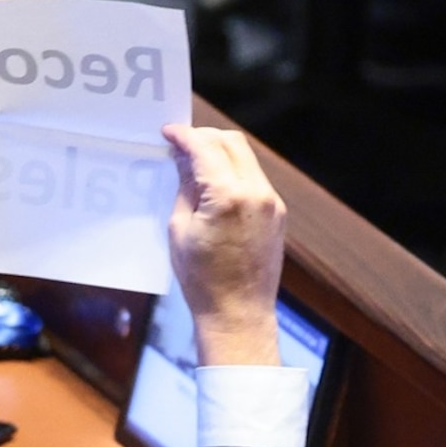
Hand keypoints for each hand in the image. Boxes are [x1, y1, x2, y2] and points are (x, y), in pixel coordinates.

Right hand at [162, 124, 285, 367]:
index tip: (169, 133)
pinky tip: (214, 183)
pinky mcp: (277, 213)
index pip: (205, 148)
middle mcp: (256, 193)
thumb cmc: (203, 280)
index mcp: (228, 197)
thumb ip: (186, 188)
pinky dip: (233, 171)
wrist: (238, 313)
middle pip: (232, 142)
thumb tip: (184, 161)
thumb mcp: (180, 229)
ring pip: (245, 158)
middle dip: (204, 137)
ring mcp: (271, 203)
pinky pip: (254, 178)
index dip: (184, 136)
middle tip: (181, 144)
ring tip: (195, 163)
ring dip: (220, 152)